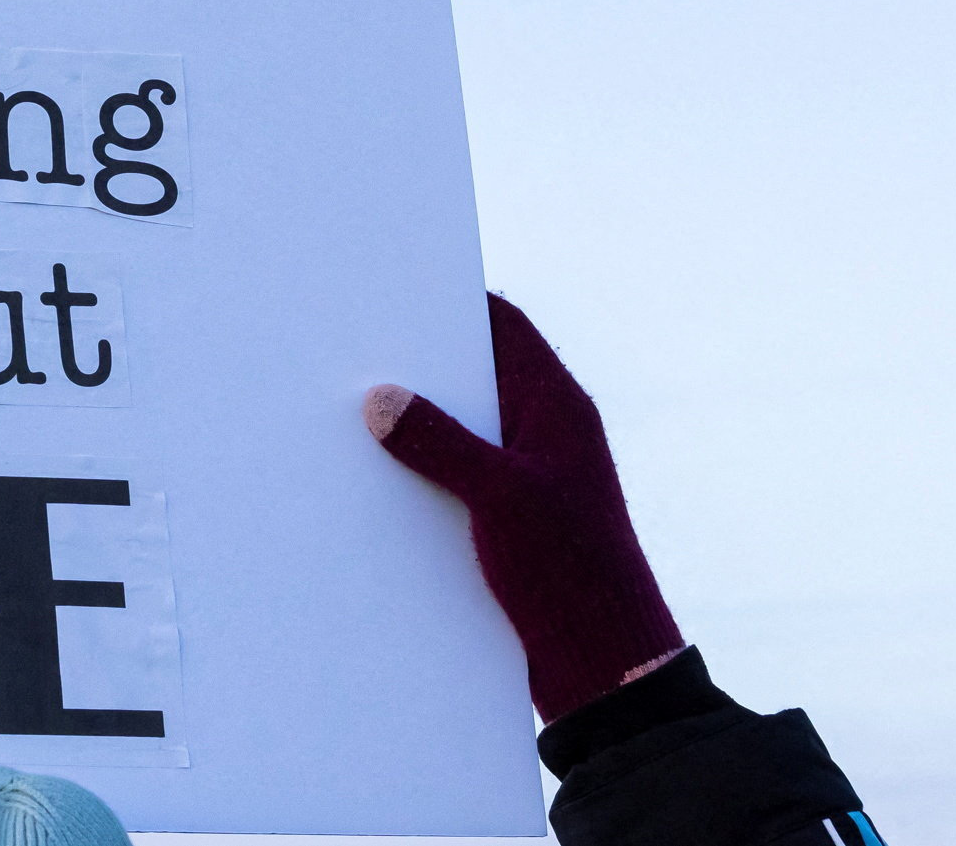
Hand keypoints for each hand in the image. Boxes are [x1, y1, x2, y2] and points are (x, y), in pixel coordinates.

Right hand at [365, 294, 682, 719]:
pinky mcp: (512, 523)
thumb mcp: (500, 496)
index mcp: (558, 409)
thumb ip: (438, 442)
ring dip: (415, 426)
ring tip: (349, 414)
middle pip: (476, 376)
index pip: (505, 327)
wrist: (607, 667)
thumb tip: (381, 398)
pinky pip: (457, 479)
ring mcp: (530, 479)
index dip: (454, 301)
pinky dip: (421, 472)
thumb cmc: (571, 570)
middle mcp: (546, 435)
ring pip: (462, 432)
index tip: (394, 287)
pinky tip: (373, 480)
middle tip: (354, 350)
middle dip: (419, 366)